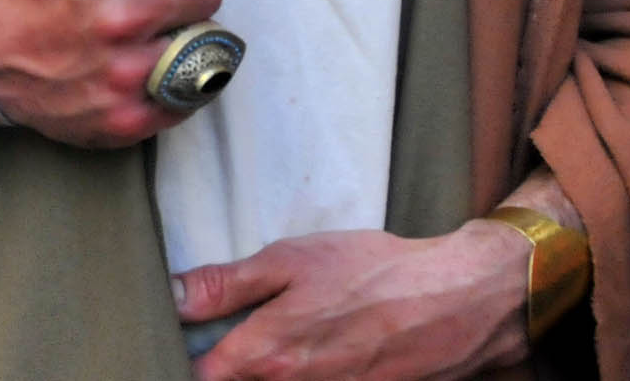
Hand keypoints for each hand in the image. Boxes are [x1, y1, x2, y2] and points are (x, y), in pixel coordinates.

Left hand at [177, 222, 527, 380]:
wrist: (457, 300)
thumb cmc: (372, 272)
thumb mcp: (290, 261)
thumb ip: (225, 285)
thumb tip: (171, 297)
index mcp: (268, 354)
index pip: (201, 377)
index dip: (186, 358)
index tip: (182, 341)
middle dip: (228, 371)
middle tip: (227, 342)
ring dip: (268, 375)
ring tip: (276, 348)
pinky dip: (305, 379)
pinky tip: (313, 358)